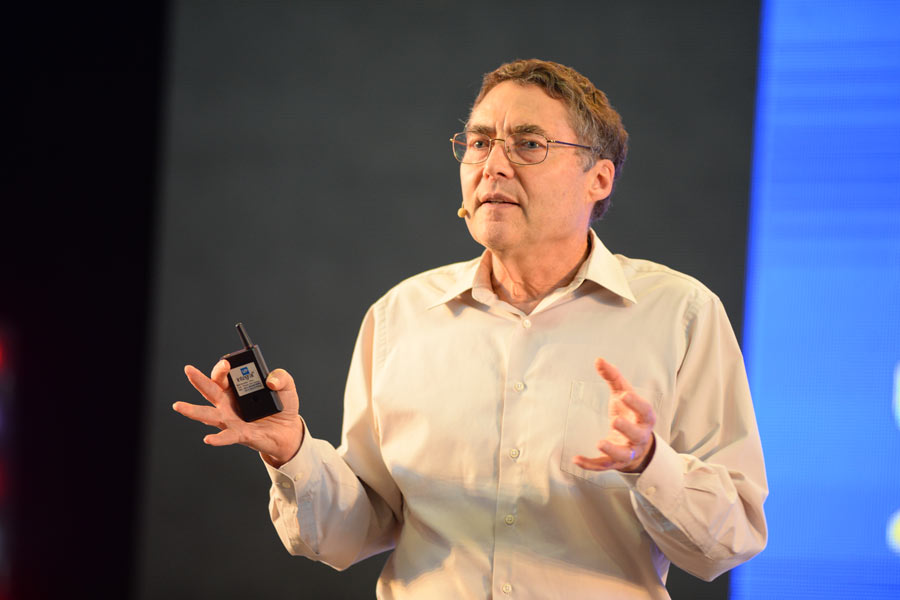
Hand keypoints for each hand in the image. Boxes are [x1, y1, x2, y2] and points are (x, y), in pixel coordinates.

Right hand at [174, 360, 303, 466]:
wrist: (289, 430)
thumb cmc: (282, 406)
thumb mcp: (286, 386)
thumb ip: (281, 377)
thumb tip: (270, 381)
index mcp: (237, 388)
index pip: (223, 375)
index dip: (223, 367)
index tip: (228, 363)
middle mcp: (229, 403)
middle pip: (210, 390)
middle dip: (199, 380)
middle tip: (189, 370)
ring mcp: (231, 420)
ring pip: (209, 414)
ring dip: (193, 410)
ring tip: (178, 406)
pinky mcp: (240, 434)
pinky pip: (227, 436)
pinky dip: (217, 438)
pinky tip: (208, 439)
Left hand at [573, 358, 656, 472]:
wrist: (638, 445)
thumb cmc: (629, 414)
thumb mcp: (623, 394)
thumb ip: (613, 378)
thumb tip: (598, 359)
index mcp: (644, 418)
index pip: (645, 411)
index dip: (636, 403)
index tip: (624, 394)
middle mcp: (639, 436)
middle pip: (636, 434)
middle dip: (627, 429)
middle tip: (615, 420)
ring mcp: (628, 452)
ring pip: (623, 455)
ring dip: (612, 450)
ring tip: (599, 443)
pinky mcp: (615, 463)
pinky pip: (604, 466)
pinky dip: (591, 465)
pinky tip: (576, 459)